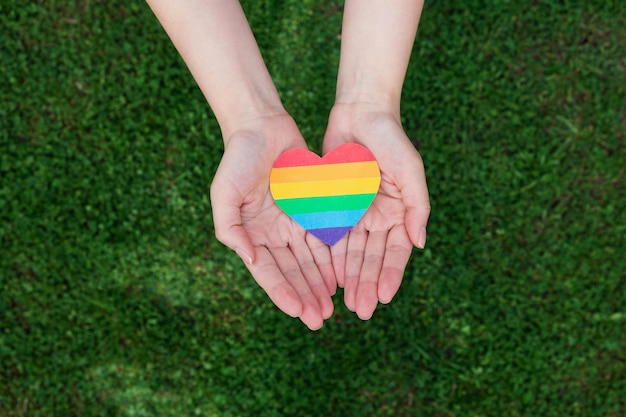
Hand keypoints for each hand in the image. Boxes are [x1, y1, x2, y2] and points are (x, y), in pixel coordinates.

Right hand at [210, 114, 335, 329]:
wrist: (261, 126)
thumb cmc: (238, 158)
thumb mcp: (224, 193)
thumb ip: (230, 228)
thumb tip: (250, 259)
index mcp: (251, 234)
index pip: (267, 271)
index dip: (282, 292)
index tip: (298, 311)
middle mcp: (272, 233)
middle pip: (291, 271)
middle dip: (305, 295)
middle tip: (320, 319)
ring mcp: (292, 222)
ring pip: (309, 260)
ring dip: (319, 284)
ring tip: (330, 306)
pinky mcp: (311, 208)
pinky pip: (322, 238)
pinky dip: (330, 259)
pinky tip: (339, 277)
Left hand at [322, 103, 429, 319]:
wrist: (360, 113)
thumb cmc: (390, 138)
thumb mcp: (410, 169)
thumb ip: (418, 206)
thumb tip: (420, 243)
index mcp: (399, 212)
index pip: (396, 251)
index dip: (390, 274)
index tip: (383, 297)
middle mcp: (378, 217)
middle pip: (372, 258)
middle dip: (367, 283)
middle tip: (360, 310)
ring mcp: (356, 213)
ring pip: (351, 253)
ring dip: (349, 277)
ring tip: (345, 302)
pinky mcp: (334, 206)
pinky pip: (332, 236)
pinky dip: (331, 257)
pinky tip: (328, 277)